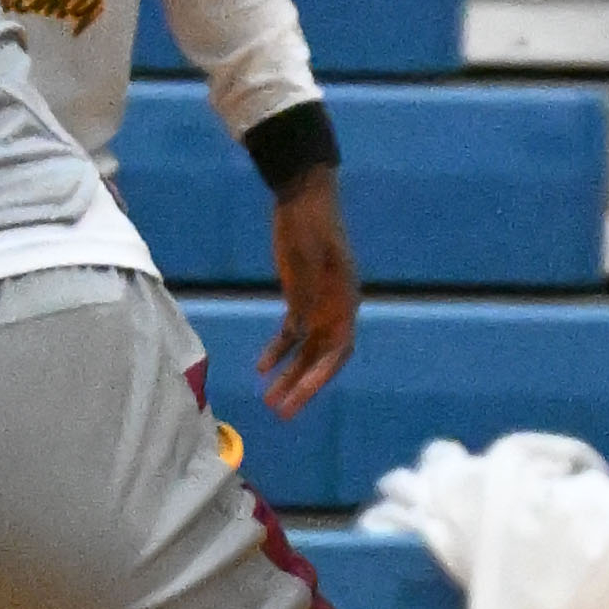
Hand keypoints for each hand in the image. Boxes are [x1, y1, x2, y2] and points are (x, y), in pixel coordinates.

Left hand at [260, 166, 359, 418]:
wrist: (301, 196)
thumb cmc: (309, 224)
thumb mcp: (307, 259)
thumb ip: (305, 296)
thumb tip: (299, 334)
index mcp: (346, 302)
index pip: (338, 350)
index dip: (322, 375)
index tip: (303, 393)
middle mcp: (336, 311)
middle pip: (321, 359)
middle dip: (303, 386)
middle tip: (282, 411)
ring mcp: (318, 307)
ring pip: (305, 352)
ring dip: (289, 376)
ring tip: (269, 400)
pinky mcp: (299, 300)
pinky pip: (290, 335)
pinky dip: (278, 352)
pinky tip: (262, 367)